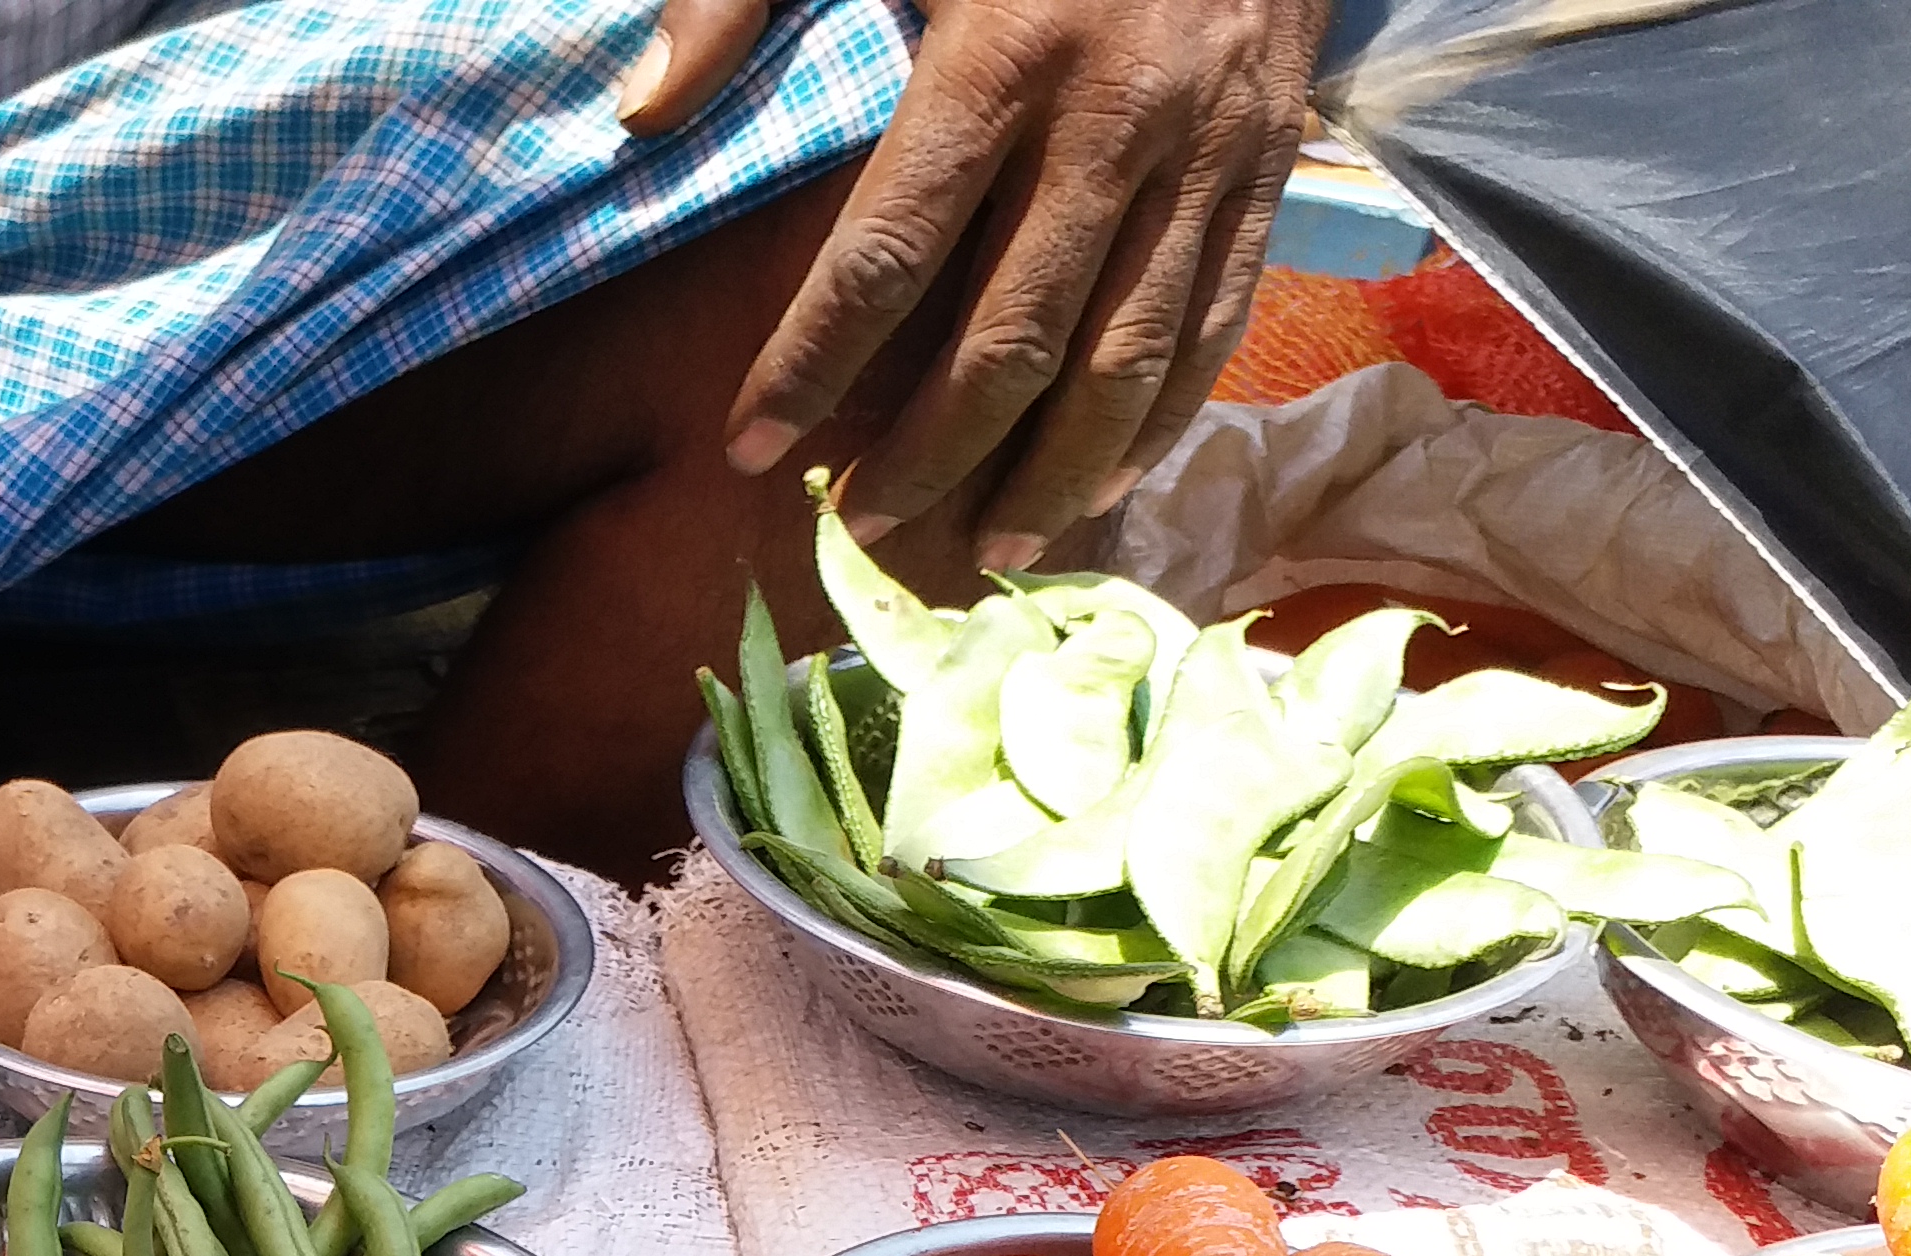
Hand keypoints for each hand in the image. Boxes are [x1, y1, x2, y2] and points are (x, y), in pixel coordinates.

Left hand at [627, 0, 1324, 563]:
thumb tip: (640, 112)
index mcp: (1007, 51)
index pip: (889, 249)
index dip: (811, 363)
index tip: (749, 445)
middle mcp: (1116, 117)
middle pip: (1014, 335)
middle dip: (934, 451)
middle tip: (865, 523)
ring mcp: (1208, 149)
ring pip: (1128, 355)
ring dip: (1053, 470)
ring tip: (988, 549)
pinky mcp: (1270, 164)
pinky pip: (1215, 320)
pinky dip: (1158, 418)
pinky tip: (1100, 483)